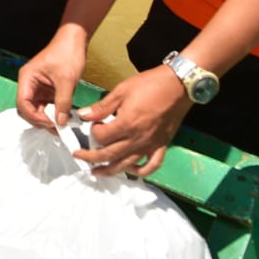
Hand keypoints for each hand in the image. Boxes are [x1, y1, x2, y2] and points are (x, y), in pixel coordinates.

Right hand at [16, 26, 88, 128]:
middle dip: (40, 120)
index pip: (23, 103)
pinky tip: (64, 117)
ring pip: (38, 109)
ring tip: (62, 125)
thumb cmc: (66, 52)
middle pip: (28, 109)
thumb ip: (63, 102)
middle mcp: (30, 84)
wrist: (75, 39)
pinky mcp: (48, 90)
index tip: (50, 122)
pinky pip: (47, 105)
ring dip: (48, 118)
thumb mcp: (66, 80)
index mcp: (27, 78)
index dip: (34, 116)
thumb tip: (60, 121)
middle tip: (56, 128)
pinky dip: (55, 113)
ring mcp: (38, 87)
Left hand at [72, 66, 190, 177]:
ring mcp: (150, 144)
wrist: (178, 86)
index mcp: (126, 124)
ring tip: (97, 173)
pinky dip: (141, 172)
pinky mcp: (162, 146)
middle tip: (79, 156)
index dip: (92, 132)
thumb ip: (102, 107)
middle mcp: (138, 138)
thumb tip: (83, 114)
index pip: (101, 137)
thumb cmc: (150, 85)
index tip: (92, 125)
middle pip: (109, 155)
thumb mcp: (122, 91)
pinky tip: (131, 171)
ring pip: (127, 165)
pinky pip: (152, 166)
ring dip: (110, 171)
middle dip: (91, 157)